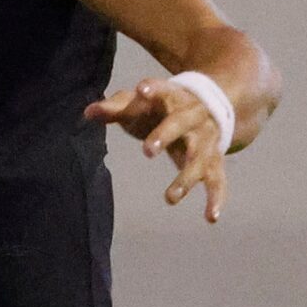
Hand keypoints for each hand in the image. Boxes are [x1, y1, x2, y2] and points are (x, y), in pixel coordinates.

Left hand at [85, 76, 229, 222]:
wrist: (211, 105)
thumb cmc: (162, 107)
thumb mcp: (141, 104)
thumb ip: (116, 108)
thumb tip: (88, 113)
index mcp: (173, 96)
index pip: (163, 89)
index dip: (154, 89)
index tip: (142, 90)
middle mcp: (193, 116)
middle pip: (181, 123)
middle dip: (165, 135)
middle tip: (147, 151)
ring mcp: (207, 139)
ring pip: (199, 157)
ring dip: (186, 178)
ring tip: (170, 198)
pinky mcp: (215, 160)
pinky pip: (218, 180)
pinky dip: (216, 198)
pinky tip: (211, 217)